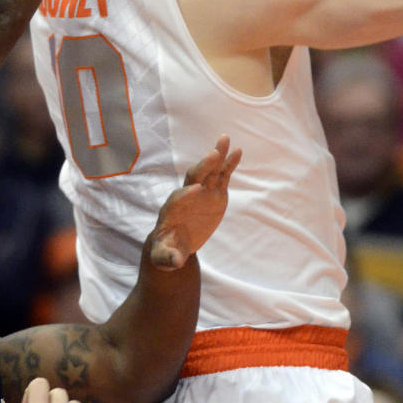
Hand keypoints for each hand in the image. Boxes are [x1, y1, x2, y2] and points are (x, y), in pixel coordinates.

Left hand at [148, 135, 241, 268]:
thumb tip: (175, 262)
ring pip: (209, 172)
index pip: (177, 199)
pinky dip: (228, 165)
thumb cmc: (166, 251)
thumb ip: (167, 259)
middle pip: (193, 178)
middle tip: (213, 154)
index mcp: (171, 211)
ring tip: (225, 139)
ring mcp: (201, 193)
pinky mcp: (213, 194)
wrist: (175, 244)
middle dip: (203, 167)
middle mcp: (186, 197)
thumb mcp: (163, 259)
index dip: (186, 194)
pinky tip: (238, 152)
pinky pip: (221, 176)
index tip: (197, 189)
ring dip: (217, 156)